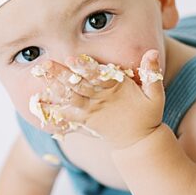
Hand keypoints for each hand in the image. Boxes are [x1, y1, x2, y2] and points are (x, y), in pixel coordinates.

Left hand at [34, 51, 163, 149]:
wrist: (140, 143)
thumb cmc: (148, 115)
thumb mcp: (155, 95)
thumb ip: (152, 73)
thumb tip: (153, 51)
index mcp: (117, 90)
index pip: (99, 77)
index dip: (85, 68)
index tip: (71, 59)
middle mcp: (101, 100)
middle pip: (78, 86)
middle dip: (61, 75)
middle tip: (45, 64)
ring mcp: (91, 112)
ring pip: (70, 98)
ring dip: (55, 87)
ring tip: (40, 76)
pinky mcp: (85, 121)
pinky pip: (68, 116)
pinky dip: (54, 110)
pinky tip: (40, 102)